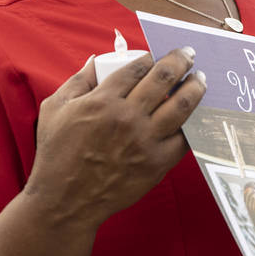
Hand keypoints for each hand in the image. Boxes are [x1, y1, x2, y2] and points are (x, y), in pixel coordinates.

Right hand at [25, 49, 206, 226]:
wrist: (66, 200)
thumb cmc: (57, 153)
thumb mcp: (55, 109)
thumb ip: (78, 80)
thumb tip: (98, 60)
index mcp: (102, 101)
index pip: (137, 68)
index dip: (150, 57)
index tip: (156, 56)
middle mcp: (127, 117)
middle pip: (164, 78)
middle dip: (181, 61)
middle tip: (189, 55)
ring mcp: (145, 141)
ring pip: (181, 106)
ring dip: (195, 88)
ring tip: (200, 80)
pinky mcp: (157, 163)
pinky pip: (183, 139)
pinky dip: (192, 125)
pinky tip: (195, 116)